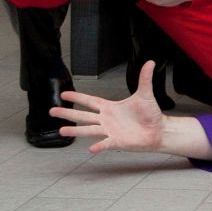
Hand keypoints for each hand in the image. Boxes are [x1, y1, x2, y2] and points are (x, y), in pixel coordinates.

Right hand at [51, 62, 168, 153]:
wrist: (159, 130)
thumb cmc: (150, 114)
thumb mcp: (145, 94)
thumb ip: (145, 78)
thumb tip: (150, 62)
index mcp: (110, 107)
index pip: (90, 100)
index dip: (77, 96)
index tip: (63, 93)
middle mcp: (107, 119)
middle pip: (83, 115)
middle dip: (67, 112)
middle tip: (52, 111)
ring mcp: (110, 131)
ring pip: (89, 130)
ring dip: (76, 130)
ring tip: (61, 130)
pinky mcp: (117, 142)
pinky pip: (105, 144)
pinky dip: (99, 146)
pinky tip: (91, 148)